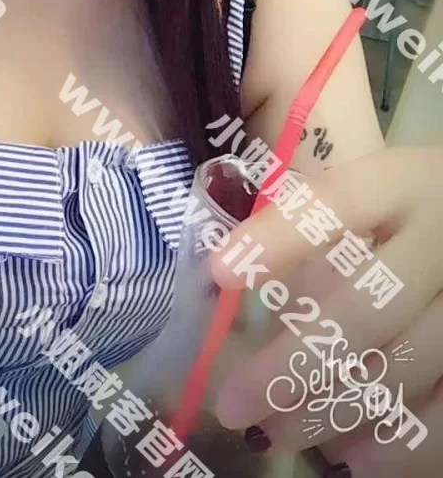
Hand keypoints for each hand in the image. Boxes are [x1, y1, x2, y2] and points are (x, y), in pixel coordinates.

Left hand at [209, 147, 442, 477]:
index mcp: (404, 182)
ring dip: (332, 411)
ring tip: (274, 433)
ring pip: (404, 366)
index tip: (219, 272)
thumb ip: (316, 225)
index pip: (337, 203)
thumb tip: (228, 278)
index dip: (278, 238)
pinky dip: (400, 443)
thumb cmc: (412, 213)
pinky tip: (353, 460)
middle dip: (292, 364)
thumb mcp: (376, 198)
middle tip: (232, 405)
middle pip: (367, 306)